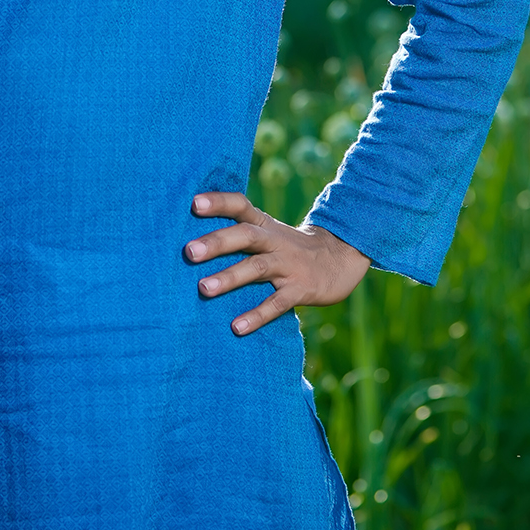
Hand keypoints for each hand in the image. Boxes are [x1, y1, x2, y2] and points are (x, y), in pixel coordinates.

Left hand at [184, 192, 370, 335]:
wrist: (340, 259)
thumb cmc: (290, 247)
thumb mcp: (269, 232)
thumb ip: (240, 233)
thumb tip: (193, 239)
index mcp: (264, 224)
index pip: (240, 205)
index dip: (219, 202)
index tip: (194, 203)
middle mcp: (275, 241)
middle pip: (246, 235)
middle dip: (217, 243)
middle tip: (189, 252)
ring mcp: (288, 265)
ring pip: (257, 268)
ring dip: (230, 278)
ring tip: (203, 289)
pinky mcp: (300, 290)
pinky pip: (277, 303)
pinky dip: (257, 315)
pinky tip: (237, 327)